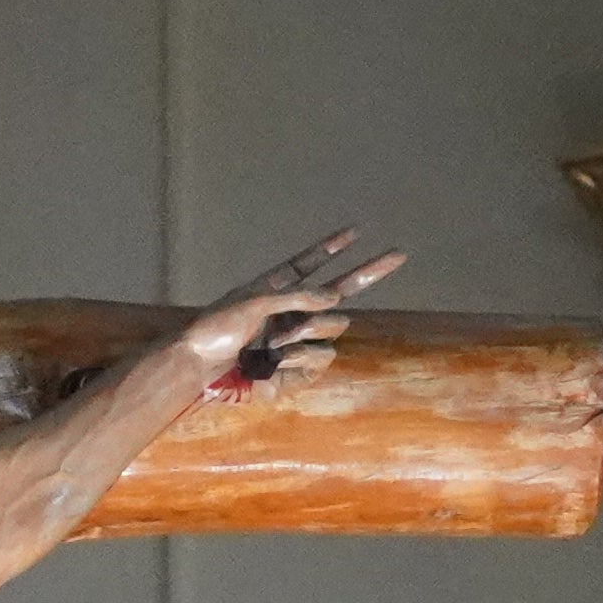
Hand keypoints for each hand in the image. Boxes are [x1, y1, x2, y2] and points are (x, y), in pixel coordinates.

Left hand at [174, 229, 399, 396]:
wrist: (201, 368)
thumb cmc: (218, 329)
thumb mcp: (254, 301)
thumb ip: (297, 296)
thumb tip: (335, 297)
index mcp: (278, 288)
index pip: (310, 263)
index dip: (332, 247)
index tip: (355, 231)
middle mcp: (294, 312)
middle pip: (343, 290)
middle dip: (371, 271)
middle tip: (400, 254)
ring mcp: (301, 340)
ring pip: (334, 325)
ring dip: (306, 331)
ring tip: (272, 343)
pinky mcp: (301, 370)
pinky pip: (322, 355)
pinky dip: (300, 356)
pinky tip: (276, 361)